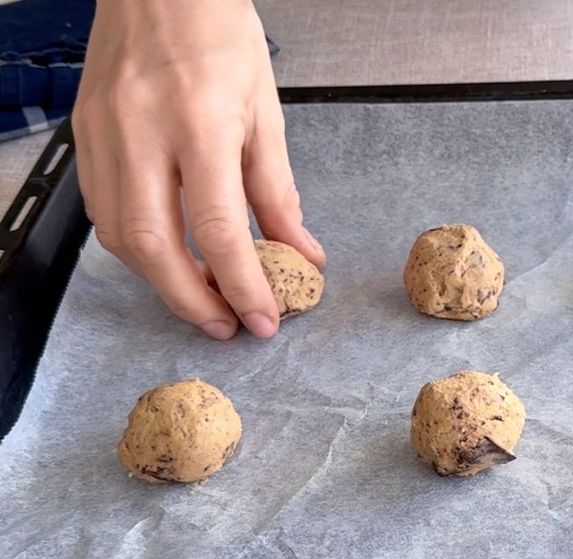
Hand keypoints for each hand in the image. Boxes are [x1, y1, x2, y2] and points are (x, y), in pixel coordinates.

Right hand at [73, 0, 325, 340]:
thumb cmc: (218, 31)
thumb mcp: (266, 111)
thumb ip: (278, 191)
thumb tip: (300, 253)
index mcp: (198, 123)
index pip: (217, 229)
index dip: (243, 286)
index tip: (264, 319)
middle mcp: (140, 131)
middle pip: (154, 245)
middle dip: (191, 300)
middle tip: (226, 326)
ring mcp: (103, 132)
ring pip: (119, 235)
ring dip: (161, 280)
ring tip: (203, 297)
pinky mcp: (83, 132)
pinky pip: (102, 208)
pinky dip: (136, 245)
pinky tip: (168, 254)